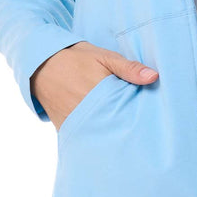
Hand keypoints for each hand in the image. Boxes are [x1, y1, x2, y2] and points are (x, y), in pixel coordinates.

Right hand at [30, 41, 159, 130]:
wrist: (42, 64)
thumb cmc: (76, 58)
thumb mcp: (104, 57)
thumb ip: (128, 68)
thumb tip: (154, 77)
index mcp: (101, 94)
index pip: (127, 112)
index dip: (140, 117)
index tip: (154, 122)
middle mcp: (88, 112)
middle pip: (116, 128)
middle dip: (129, 130)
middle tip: (145, 136)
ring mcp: (76, 123)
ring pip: (101, 135)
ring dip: (113, 134)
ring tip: (129, 140)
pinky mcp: (66, 129)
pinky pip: (85, 137)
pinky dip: (96, 137)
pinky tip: (108, 139)